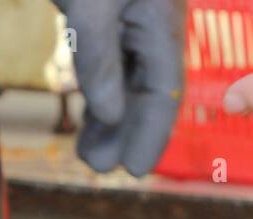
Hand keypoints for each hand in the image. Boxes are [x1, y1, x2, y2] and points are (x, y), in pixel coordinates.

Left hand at [56, 0, 183, 176]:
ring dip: (108, 115)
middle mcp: (154, 21)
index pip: (165, 89)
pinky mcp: (107, 10)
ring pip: (126, 76)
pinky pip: (109, 57)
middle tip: (98, 165)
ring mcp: (132, 15)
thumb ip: (99, 57)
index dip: (151, 133)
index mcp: (162, 20)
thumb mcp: (91, 5)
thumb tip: (110, 116)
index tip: (135, 169)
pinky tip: (88, 115)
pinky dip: (97, 87)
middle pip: (146, 88)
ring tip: (88, 150)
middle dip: (124, 130)